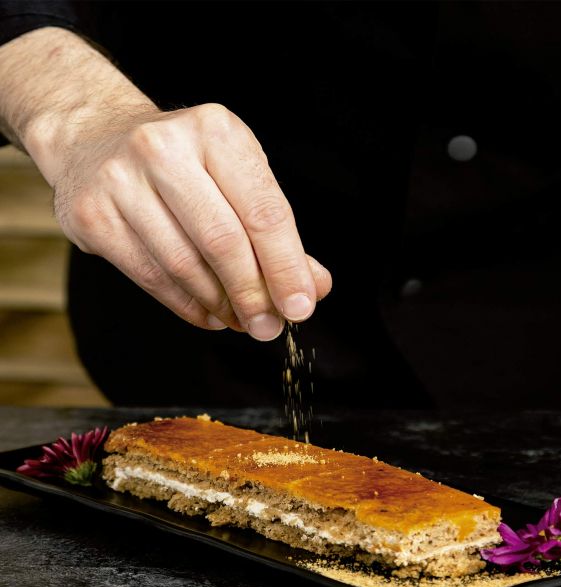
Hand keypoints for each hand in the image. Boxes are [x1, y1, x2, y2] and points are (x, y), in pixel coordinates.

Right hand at [0, 28, 330, 339]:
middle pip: (224, 242)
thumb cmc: (184, 162)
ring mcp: (120, 181)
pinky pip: (152, 277)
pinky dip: (188, 305)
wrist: (96, 138)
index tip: (301, 307)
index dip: (286, 268)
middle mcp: (164, 148)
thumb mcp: (236, 176)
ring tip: (241, 320)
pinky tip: (210, 313)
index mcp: (216, 131)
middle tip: (269, 326)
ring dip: (221, 304)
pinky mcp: (92, 216)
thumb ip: (276, 231)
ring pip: (185, 266)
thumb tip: (314, 286)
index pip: (264, 212)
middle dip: (253, 295)